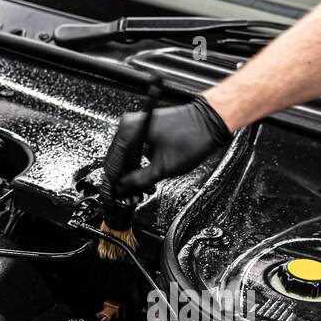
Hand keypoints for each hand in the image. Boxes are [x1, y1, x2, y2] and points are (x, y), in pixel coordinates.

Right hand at [104, 97, 232, 195]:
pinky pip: (135, 150)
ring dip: (131, 175)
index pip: (111, 164)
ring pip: (126, 157)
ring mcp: (137, 125)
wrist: (209, 122)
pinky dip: (138, 165)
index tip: (111, 199)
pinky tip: (145, 179)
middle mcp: (129, 125)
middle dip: (121, 181)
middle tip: (126, 198)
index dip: (111, 186)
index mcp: (129, 131)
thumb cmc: (193, 136)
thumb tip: (123, 189)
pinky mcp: (145, 129)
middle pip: (116, 160)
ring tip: (139, 191)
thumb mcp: (163, 167)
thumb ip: (139, 180)